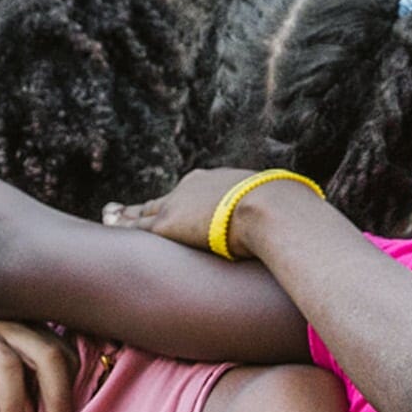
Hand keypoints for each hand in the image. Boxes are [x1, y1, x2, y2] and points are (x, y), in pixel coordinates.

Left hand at [106, 168, 270, 256]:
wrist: (270, 207)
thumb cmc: (286, 212)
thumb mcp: (283, 210)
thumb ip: (281, 218)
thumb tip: (303, 226)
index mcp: (219, 182)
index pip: (195, 194)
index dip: (184, 202)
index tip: (178, 206)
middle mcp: (193, 188)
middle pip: (165, 199)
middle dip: (147, 207)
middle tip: (128, 207)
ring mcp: (177, 204)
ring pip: (144, 211)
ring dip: (126, 216)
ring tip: (110, 217)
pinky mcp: (167, 224)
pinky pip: (135, 227)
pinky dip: (121, 228)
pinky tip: (108, 229)